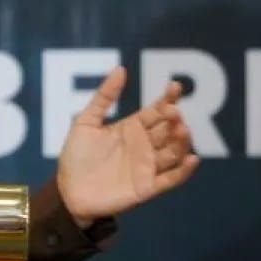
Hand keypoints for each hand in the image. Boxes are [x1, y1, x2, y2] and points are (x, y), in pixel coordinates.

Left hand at [57, 67, 198, 227]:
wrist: (68, 191)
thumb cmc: (76, 157)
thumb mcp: (85, 122)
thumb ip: (104, 97)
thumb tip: (121, 69)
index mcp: (132, 128)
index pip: (157, 110)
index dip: (168, 98)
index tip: (176, 86)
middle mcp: (145, 146)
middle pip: (168, 129)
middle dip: (174, 119)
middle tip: (174, 112)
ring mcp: (148, 166)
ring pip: (174, 151)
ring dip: (182, 141)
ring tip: (182, 129)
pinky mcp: (147, 187)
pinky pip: (171, 179)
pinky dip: (183, 171)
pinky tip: (191, 159)